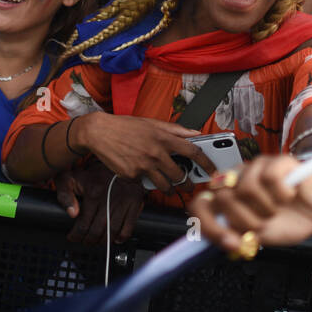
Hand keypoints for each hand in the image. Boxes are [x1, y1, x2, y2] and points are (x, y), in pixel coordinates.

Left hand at [54, 164, 145, 244]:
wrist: (118, 161)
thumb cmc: (94, 173)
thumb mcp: (72, 177)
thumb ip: (64, 194)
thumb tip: (72, 214)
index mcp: (93, 192)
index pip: (83, 224)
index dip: (75, 235)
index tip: (72, 237)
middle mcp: (109, 198)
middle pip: (97, 231)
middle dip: (88, 240)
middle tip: (84, 241)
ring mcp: (124, 201)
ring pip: (112, 232)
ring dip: (103, 241)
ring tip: (96, 241)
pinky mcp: (135, 203)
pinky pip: (129, 227)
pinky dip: (121, 237)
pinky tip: (114, 238)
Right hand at [76, 113, 216, 193]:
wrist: (99, 132)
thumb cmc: (126, 127)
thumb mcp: (153, 123)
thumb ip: (176, 130)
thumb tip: (195, 133)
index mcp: (164, 138)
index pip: (193, 151)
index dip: (206, 163)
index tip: (212, 170)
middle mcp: (156, 153)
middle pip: (180, 175)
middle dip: (188, 183)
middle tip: (190, 185)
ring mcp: (144, 166)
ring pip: (165, 185)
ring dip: (171, 189)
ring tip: (171, 187)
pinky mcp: (132, 175)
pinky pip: (145, 183)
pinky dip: (146, 181)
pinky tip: (142, 173)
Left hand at [187, 154, 311, 251]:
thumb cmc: (289, 218)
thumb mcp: (260, 237)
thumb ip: (239, 239)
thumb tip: (226, 243)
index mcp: (227, 197)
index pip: (201, 204)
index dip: (209, 224)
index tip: (227, 241)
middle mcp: (238, 179)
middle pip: (223, 198)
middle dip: (244, 221)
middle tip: (262, 225)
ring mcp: (257, 168)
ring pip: (246, 188)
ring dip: (265, 209)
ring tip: (276, 210)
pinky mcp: (279, 162)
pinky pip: (271, 178)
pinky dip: (282, 194)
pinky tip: (289, 196)